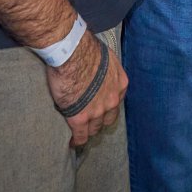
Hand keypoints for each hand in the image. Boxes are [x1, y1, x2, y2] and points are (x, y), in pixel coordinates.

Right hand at [46, 32, 127, 147]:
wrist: (72, 53)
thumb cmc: (85, 48)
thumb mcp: (106, 57)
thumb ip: (106, 69)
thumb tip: (99, 70)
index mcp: (120, 84)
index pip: (116, 102)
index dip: (107, 107)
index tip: (101, 110)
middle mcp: (113, 100)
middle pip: (108, 118)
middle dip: (100, 121)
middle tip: (90, 122)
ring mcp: (97, 110)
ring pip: (94, 129)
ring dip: (88, 131)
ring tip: (81, 133)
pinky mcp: (80, 117)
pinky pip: (80, 135)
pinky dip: (77, 140)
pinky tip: (73, 142)